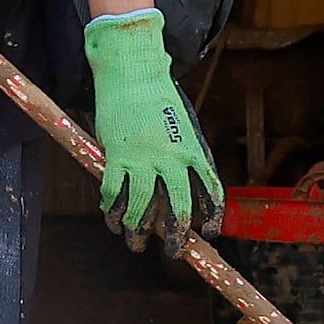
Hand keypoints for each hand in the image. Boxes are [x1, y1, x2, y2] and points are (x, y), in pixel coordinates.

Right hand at [81, 11, 217, 246]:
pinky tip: (111, 216)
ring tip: (133, 240)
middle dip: (174, 236)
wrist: (133, 73)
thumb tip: (189, 190)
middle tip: (171, 250)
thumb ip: (188, 157)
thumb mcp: (185, 126)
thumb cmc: (160, 99)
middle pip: (176, 208)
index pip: (211, 192)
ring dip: (136, 230)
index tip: (208, 234)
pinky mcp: (116, 155)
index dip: (211, 218)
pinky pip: (113, 193)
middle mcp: (170, 158)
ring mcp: (141, 158)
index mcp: (193, 150)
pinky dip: (111, 209)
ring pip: (139, 208)